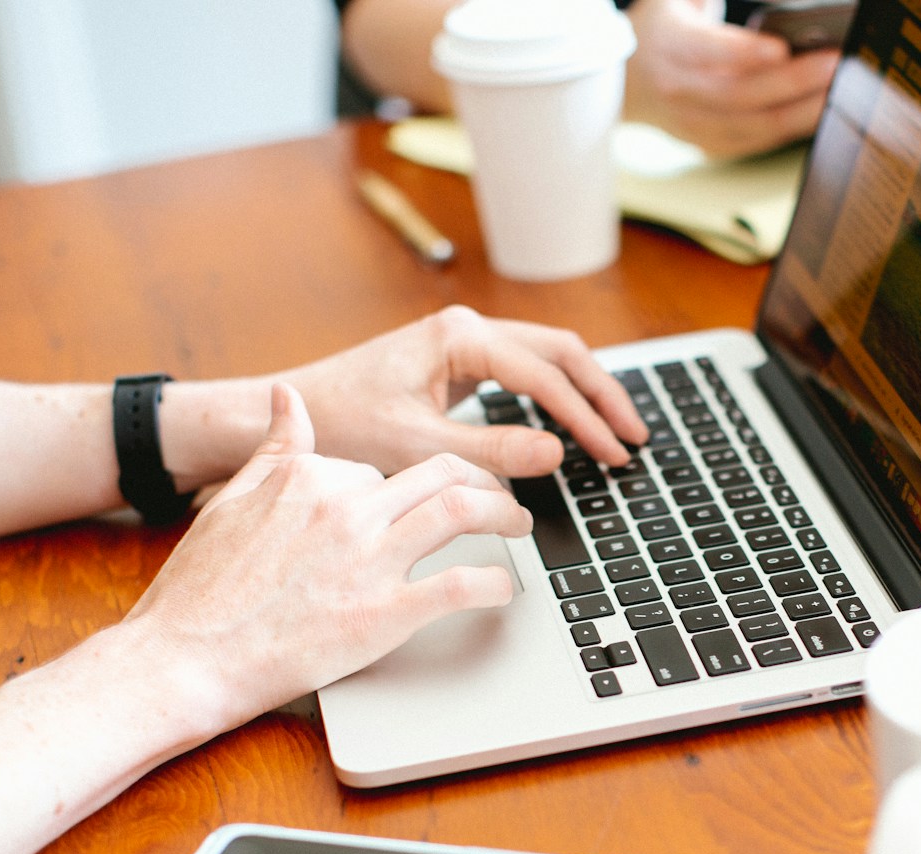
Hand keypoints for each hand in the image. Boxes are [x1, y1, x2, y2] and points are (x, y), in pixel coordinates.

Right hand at [126, 384, 530, 729]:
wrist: (184, 658)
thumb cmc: (200, 592)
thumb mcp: (231, 502)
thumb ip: (272, 449)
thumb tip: (286, 398)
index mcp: (309, 477)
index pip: (381, 468)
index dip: (404, 489)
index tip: (424, 500)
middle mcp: (345, 508)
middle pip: (440, 473)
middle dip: (480, 480)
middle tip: (500, 497)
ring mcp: (368, 559)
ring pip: (462, 512)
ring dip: (504, 514)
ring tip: (519, 524)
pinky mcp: (384, 613)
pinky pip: (460, 586)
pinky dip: (494, 584)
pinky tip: (503, 589)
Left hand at [279, 305, 646, 478]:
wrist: (284, 415)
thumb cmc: (339, 424)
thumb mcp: (417, 447)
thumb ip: (491, 450)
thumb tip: (556, 453)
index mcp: (460, 338)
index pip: (546, 376)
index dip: (587, 419)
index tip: (613, 455)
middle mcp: (465, 331)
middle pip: (560, 352)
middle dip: (603, 394)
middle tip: (635, 438)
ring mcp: (462, 345)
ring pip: (546, 359)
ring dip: (584, 393)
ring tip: (617, 431)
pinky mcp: (455, 365)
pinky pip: (524, 374)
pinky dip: (556, 397)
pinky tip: (572, 426)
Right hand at [623, 0, 838, 158]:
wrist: (626, 83)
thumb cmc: (662, 30)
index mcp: (668, 43)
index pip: (707, 50)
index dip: (744, 53)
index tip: (781, 48)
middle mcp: (678, 89)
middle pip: (739, 93)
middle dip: (792, 82)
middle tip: (833, 66)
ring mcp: (693, 123)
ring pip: (752, 126)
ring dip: (800, 113)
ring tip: (836, 93)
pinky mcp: (710, 144)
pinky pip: (755, 143)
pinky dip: (789, 131)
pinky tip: (818, 115)